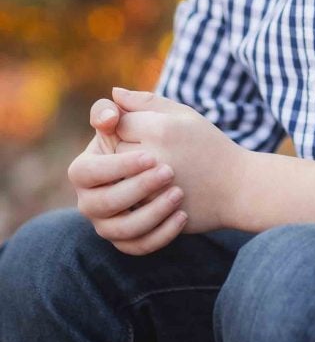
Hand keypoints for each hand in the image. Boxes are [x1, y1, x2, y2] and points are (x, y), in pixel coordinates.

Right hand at [67, 97, 187, 255]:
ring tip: (179, 194)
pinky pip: (137, 246)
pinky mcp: (126, 240)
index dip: (115, 165)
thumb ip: (138, 106)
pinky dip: (160, 235)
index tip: (150, 155)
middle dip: (135, 188)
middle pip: (100, 202)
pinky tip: (182, 217)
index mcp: (89, 165)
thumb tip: (115, 94)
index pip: (85, 170)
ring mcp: (106, 222)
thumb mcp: (162, 117)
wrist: (202, 173)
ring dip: (150, 213)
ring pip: (119, 229)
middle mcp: (91, 197)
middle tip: (169, 172)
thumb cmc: (172, 139)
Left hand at [113, 87, 249, 235]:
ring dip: (127, 175)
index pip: (117, 122)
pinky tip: (155, 193)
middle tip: (157, 152)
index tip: (152, 131)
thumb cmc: (209, 146)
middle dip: (127, 149)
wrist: (237, 188)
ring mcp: (150, 190)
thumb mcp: (184, 115)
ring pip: (114, 178)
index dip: (131, 125)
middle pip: (112, 150)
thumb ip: (145, 101)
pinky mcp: (150, 214)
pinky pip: (123, 202)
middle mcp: (152, 158)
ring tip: (156, 172)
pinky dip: (133, 198)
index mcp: (160, 129)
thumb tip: (113, 94)